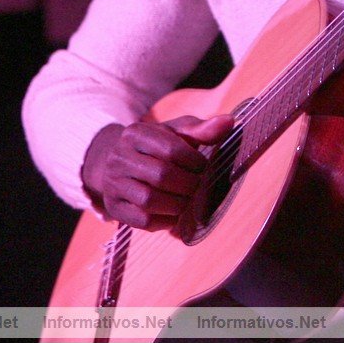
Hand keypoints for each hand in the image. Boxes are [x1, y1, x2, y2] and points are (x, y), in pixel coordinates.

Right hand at [80, 114, 234, 230]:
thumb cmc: (155, 148)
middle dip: (188, 184)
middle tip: (198, 186)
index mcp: (135, 133)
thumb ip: (201, 129)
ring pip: (149, 200)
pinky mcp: (114, 208)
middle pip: (161, 175)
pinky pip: (142, 220)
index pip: (170, 148)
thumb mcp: (175, 133)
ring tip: (188, 200)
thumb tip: (229, 122)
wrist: (119, 164)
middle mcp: (119, 157)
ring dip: (178, 204)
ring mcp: (113, 184)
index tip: (202, 166)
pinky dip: (165, 220)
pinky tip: (174, 213)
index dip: (193, 161)